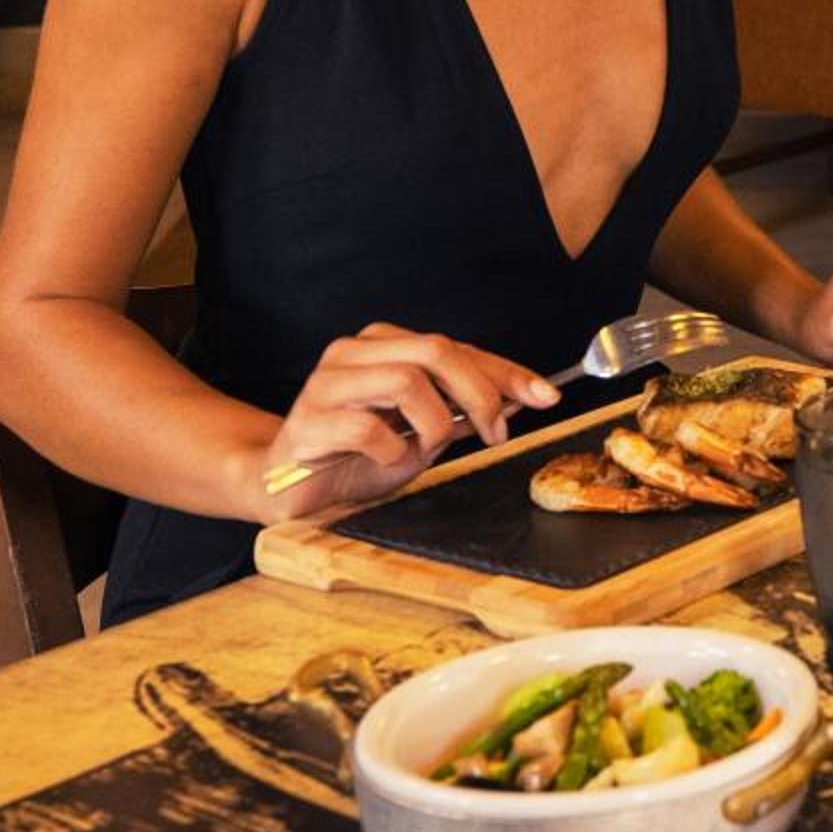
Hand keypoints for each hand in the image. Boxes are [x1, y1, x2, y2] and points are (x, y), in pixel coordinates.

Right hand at [256, 323, 555, 519]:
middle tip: (496, 433)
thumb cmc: (357, 456)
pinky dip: (390, 449)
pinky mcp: (307, 422)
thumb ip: (462, 412)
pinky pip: (366, 426)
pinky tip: (384, 460)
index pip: (458, 347)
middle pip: (435, 350)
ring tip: (423, 449)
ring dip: (432, 423)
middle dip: (479, 393)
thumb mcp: (423, 434)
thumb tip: (517, 399)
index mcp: (384, 345)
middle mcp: (354, 353)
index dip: (506, 371)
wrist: (286, 486)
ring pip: (405, 380)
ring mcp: (326, 383)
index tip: (546, 395)